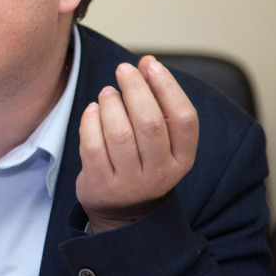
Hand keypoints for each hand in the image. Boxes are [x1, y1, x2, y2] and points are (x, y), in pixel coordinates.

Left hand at [75, 56, 198, 232]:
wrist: (122, 212)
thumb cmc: (142, 161)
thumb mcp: (161, 141)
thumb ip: (157, 103)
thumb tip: (147, 63)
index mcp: (183, 159)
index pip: (185, 118)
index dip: (168, 87)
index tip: (150, 64)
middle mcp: (160, 173)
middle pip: (150, 123)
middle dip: (135, 89)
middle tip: (123, 69)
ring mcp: (130, 182)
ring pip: (120, 134)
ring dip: (111, 104)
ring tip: (106, 92)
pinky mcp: (102, 184)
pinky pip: (93, 146)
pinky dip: (90, 122)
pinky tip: (92, 110)